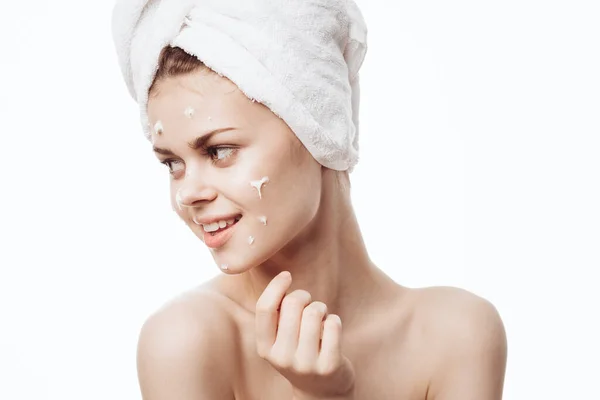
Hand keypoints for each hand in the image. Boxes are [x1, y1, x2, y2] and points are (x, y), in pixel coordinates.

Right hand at [255, 271, 355, 398]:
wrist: (322, 392)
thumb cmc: (299, 352)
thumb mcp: (279, 339)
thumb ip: (277, 314)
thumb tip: (282, 278)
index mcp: (265, 348)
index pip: (265, 309)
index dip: (276, 287)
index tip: (286, 275)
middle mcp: (282, 357)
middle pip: (293, 304)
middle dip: (304, 297)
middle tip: (309, 304)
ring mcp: (306, 364)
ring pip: (315, 312)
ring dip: (321, 309)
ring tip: (321, 321)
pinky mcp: (329, 365)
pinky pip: (334, 324)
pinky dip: (334, 320)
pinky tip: (331, 331)